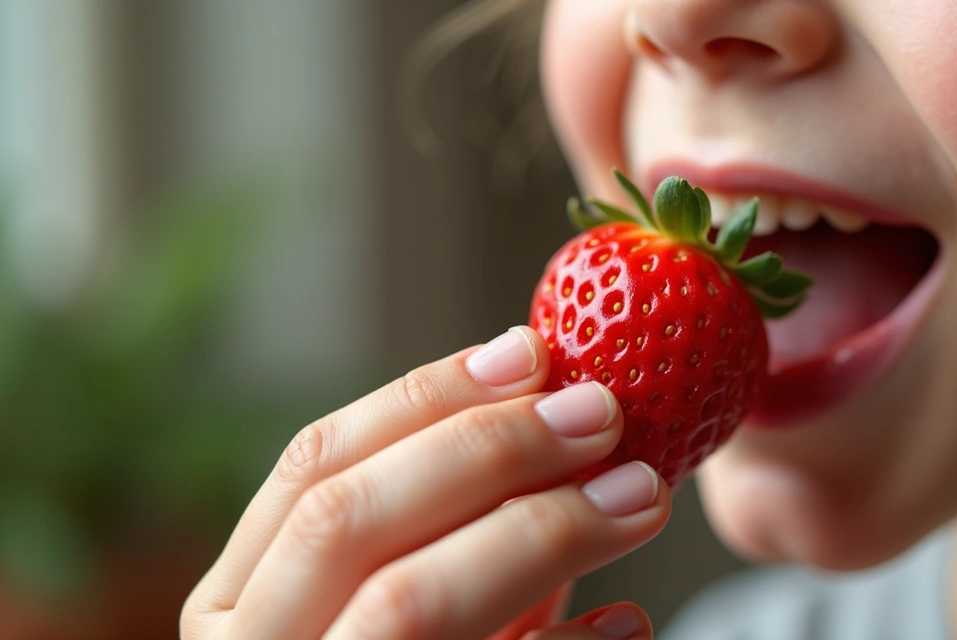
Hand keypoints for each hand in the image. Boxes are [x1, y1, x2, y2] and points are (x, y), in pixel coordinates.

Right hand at [182, 326, 670, 638]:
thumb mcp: (403, 595)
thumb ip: (449, 521)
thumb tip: (550, 397)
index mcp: (235, 602)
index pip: (315, 465)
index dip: (426, 397)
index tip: (533, 351)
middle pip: (350, 519)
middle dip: (485, 451)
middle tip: (603, 414)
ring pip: (411, 601)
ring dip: (538, 531)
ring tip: (640, 494)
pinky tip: (627, 625)